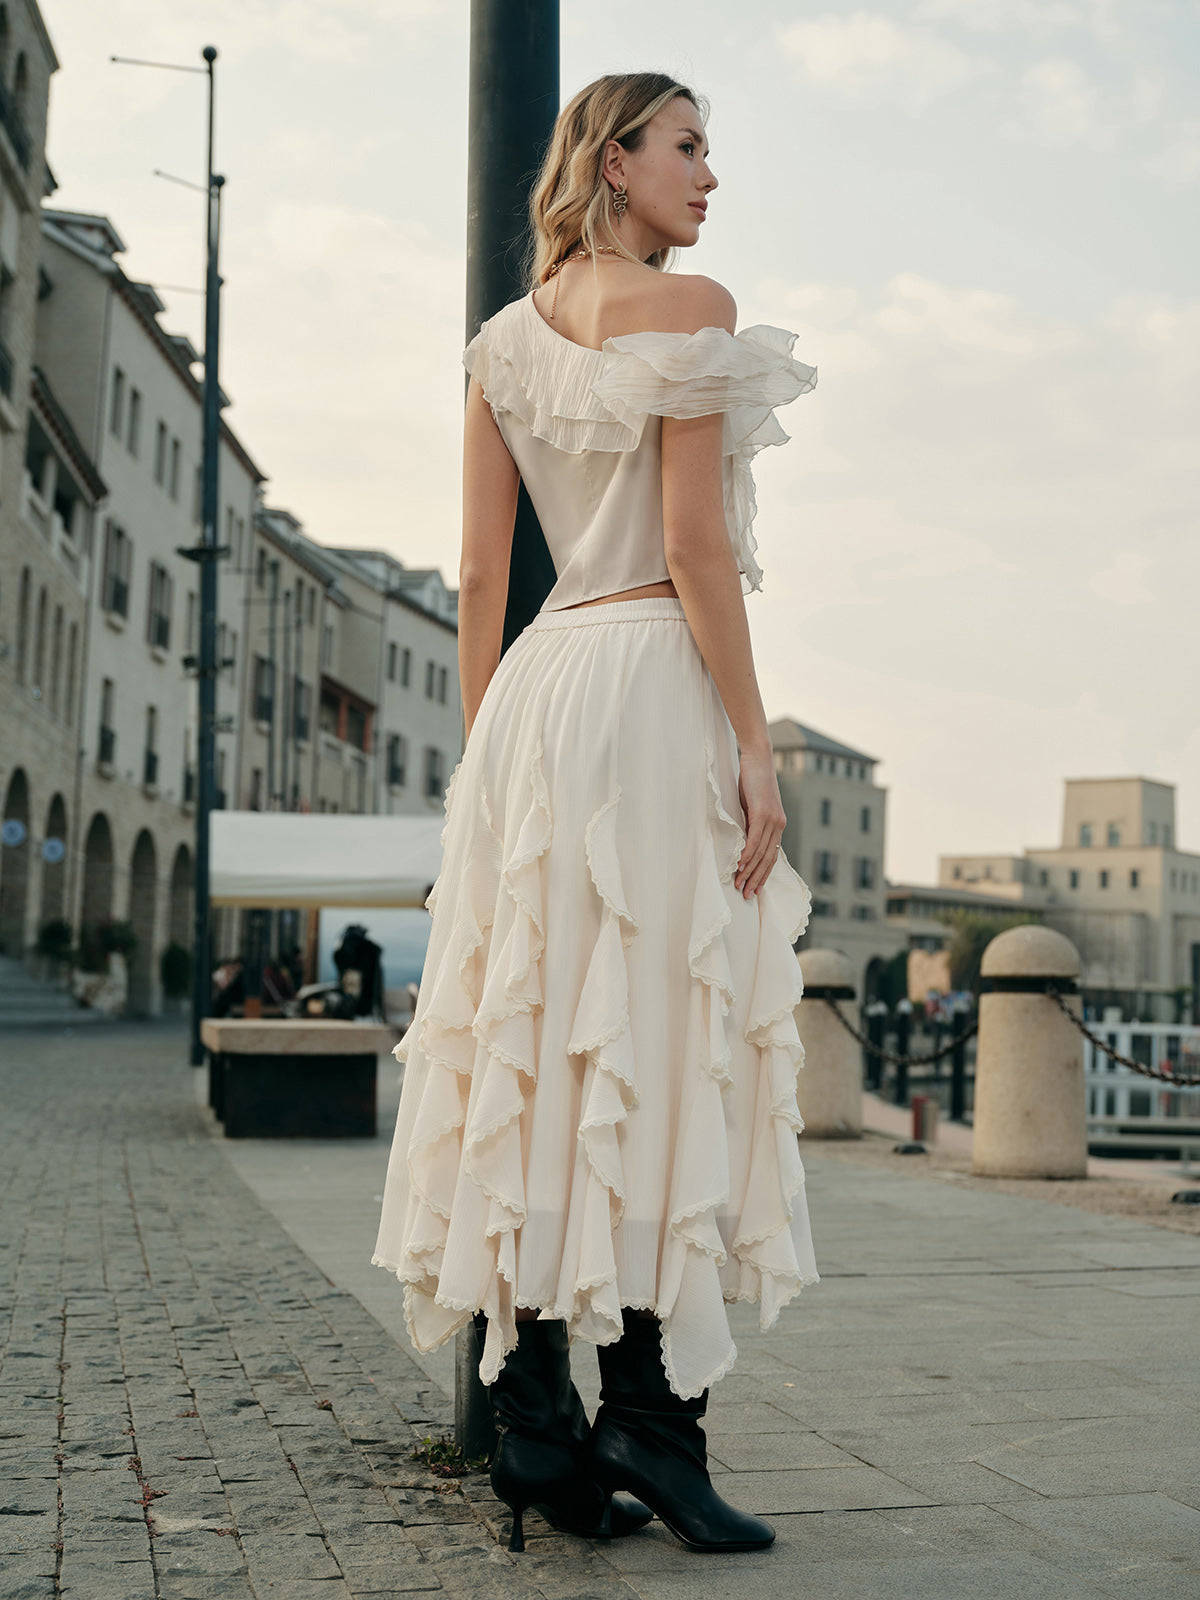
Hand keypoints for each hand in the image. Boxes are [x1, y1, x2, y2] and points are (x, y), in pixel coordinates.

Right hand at [734, 745, 786, 898]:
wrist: (758, 758)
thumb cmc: (752, 780)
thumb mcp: (751, 806)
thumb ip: (750, 823)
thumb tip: (741, 839)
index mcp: (777, 825)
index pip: (771, 855)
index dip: (763, 874)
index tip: (755, 888)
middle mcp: (779, 824)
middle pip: (768, 859)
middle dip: (756, 879)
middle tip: (746, 894)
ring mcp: (773, 819)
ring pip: (761, 852)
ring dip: (750, 871)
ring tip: (740, 884)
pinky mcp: (763, 812)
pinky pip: (754, 839)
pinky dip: (748, 854)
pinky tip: (740, 865)